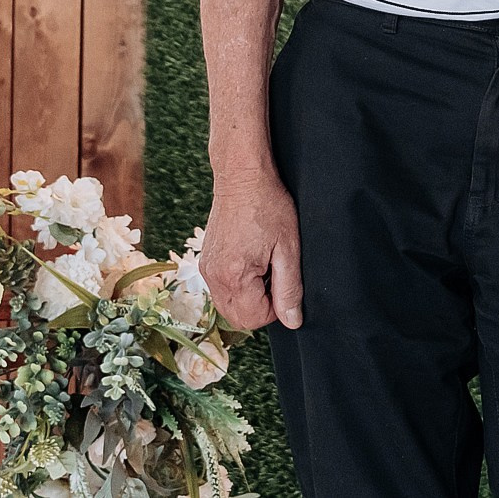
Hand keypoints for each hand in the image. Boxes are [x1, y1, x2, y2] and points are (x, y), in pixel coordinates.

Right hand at [199, 168, 304, 331]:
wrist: (242, 177)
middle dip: (262, 307)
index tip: (285, 284)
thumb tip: (292, 320)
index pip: (254, 319)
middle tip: (276, 276)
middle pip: (238, 318)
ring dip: (250, 297)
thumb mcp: (288, 248)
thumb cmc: (269, 206)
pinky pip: (222, 289)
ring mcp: (206, 269)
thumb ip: (289, 288)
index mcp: (233, 277)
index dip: (277, 309)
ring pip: (229, 305)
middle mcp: (213, 277)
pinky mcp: (206, 260)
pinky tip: (253, 261)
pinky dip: (239, 285)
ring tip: (266, 266)